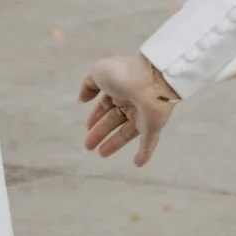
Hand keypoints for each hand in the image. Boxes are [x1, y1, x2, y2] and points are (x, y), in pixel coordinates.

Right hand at [79, 52, 180, 167]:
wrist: (152, 80)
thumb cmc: (124, 73)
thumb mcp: (99, 72)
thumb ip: (88, 85)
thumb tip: (81, 100)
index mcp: (120, 88)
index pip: (106, 105)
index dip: (96, 116)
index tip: (87, 128)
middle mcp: (132, 101)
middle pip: (113, 120)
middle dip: (100, 132)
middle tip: (87, 147)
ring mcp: (144, 115)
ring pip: (127, 133)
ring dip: (114, 144)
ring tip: (100, 154)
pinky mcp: (153, 127)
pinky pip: (149, 143)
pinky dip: (144, 153)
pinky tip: (138, 163)